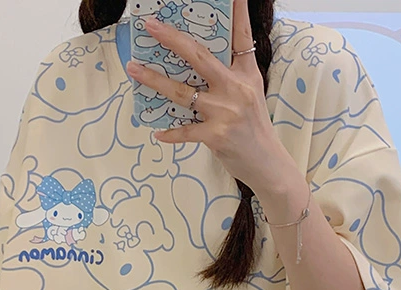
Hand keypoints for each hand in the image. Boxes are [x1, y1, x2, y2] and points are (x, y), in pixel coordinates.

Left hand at [126, 0, 294, 193]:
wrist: (266, 163)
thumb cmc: (253, 127)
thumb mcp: (249, 94)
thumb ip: (229, 75)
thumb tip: (196, 60)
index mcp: (246, 74)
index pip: (242, 36)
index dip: (237, 11)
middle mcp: (236, 89)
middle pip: (200, 57)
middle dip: (172, 39)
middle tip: (151, 27)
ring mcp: (226, 112)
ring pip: (183, 92)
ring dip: (154, 80)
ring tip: (134, 69)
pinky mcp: (217, 135)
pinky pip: (185, 131)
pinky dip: (170, 133)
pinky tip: (157, 132)